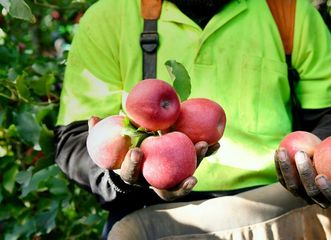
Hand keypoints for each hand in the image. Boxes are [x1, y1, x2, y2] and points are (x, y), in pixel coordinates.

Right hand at [88, 116, 219, 200]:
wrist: (137, 157)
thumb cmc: (123, 149)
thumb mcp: (110, 142)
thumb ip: (100, 132)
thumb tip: (93, 118)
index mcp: (133, 174)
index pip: (131, 174)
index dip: (132, 165)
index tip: (135, 151)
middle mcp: (153, 181)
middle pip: (165, 189)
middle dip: (177, 184)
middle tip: (185, 169)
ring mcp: (169, 177)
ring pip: (183, 179)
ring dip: (196, 166)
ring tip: (205, 147)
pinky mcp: (182, 169)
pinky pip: (194, 163)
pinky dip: (205, 153)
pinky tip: (216, 143)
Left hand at [275, 140, 330, 207]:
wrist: (326, 161)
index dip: (328, 189)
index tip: (321, 176)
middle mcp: (319, 199)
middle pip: (310, 191)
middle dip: (304, 174)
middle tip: (302, 154)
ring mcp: (302, 194)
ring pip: (292, 186)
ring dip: (287, 169)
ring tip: (284, 151)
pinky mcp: (290, 186)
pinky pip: (282, 177)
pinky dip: (279, 166)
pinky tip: (278, 152)